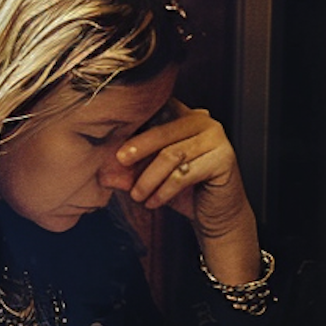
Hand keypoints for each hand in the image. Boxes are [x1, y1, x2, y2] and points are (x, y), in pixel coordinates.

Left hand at [112, 100, 260, 283]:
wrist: (215, 215)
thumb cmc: (183, 191)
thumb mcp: (150, 178)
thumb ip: (129, 171)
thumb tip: (101, 173)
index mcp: (184, 115)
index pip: (156, 111)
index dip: (133, 124)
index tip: (113, 142)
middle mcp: (203, 121)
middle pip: (162, 130)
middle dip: (137, 148)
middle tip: (119, 162)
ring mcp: (216, 138)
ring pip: (171, 154)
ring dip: (149, 178)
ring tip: (137, 195)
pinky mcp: (224, 158)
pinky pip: (185, 173)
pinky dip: (164, 190)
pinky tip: (153, 202)